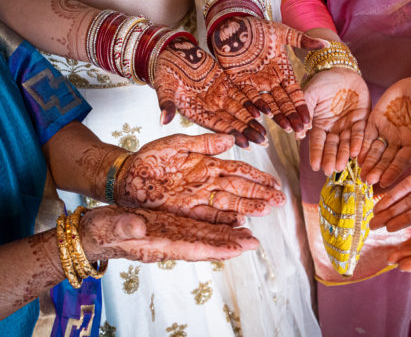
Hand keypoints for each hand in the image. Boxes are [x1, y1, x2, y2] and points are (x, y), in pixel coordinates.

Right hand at [80, 206, 258, 262]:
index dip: (216, 248)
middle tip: (254, 242)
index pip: (192, 248)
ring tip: (249, 234)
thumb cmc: (100, 231)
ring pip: (205, 236)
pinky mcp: (170, 227)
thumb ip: (123, 227)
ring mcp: (171, 235)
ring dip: (227, 236)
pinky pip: (197, 228)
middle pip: (206, 244)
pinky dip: (214, 226)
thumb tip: (139, 228)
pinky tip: (227, 223)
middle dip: (230, 244)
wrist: (94, 231)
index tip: (237, 249)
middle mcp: (169, 242)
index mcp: (157, 244)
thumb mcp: (108, 226)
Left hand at [116, 133, 284, 222]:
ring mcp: (199, 198)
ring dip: (248, 207)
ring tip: (266, 209)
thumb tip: (231, 139)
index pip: (239, 170)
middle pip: (240, 189)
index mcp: (208, 164)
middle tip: (279, 200)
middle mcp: (208, 183)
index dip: (257, 176)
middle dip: (260, 194)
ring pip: (229, 204)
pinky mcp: (187, 212)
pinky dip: (226, 219)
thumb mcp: (176, 143)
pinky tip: (241, 221)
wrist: (126, 176)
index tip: (274, 182)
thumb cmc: (150, 158)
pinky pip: (211, 217)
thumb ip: (203, 142)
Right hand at [154, 40, 266, 147]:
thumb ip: (166, 103)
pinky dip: (254, 102)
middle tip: (263, 142)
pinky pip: (243, 95)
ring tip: (266, 132)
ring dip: (253, 121)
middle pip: (232, 121)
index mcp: (195, 111)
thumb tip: (163, 120)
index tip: (245, 143)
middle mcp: (209, 107)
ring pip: (240, 111)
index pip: (215, 125)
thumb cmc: (164, 70)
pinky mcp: (225, 84)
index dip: (230, 133)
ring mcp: (218, 96)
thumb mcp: (163, 86)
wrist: (172, 54)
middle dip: (247, 132)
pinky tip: (267, 111)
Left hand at [211, 16, 325, 135]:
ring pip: (268, 104)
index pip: (294, 92)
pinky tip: (262, 117)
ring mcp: (256, 83)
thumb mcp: (282, 33)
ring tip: (286, 129)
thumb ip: (302, 41)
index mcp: (282, 70)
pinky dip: (255, 107)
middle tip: (300, 130)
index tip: (309, 119)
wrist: (233, 25)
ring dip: (277, 116)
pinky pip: (249, 98)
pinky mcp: (239, 83)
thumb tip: (327, 45)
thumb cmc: (258, 27)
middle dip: (292, 116)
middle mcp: (270, 80)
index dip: (301, 106)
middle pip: (283, 102)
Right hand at [303, 68, 369, 174]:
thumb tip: (297, 132)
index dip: (316, 154)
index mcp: (319, 124)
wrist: (342, 70)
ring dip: (344, 155)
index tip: (315, 166)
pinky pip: (361, 132)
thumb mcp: (310, 93)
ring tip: (342, 166)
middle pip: (332, 146)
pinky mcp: (362, 119)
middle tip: (330, 170)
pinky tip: (356, 152)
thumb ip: (304, 110)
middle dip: (330, 158)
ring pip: (346, 143)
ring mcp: (348, 125)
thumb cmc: (323, 81)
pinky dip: (358, 142)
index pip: (317, 142)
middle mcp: (334, 128)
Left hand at [358, 74, 410, 186]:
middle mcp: (398, 142)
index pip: (402, 162)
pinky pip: (366, 135)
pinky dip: (361, 144)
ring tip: (360, 173)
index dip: (393, 172)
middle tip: (368, 180)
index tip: (385, 182)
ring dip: (368, 162)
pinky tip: (355, 154)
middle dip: (377, 170)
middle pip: (386, 160)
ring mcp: (386, 132)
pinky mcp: (375, 121)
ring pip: (374, 150)